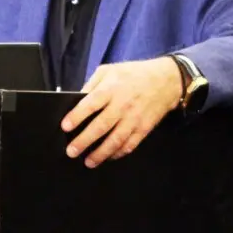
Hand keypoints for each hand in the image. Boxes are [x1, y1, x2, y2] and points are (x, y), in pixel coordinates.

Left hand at [60, 57, 181, 167]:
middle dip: (84, 141)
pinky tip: (108, 157)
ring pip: (115, 140)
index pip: (91, 103)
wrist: (167, 80)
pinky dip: (118, 153)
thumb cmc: (134, 74)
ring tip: (88, 162)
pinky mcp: (144, 128)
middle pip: (101, 126)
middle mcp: (122, 104)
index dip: (77, 116)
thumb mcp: (109, 70)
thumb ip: (92, 84)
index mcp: (111, 88)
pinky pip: (130, 145)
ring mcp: (134, 118)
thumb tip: (77, 100)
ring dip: (100, 154)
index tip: (65, 127)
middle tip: (71, 151)